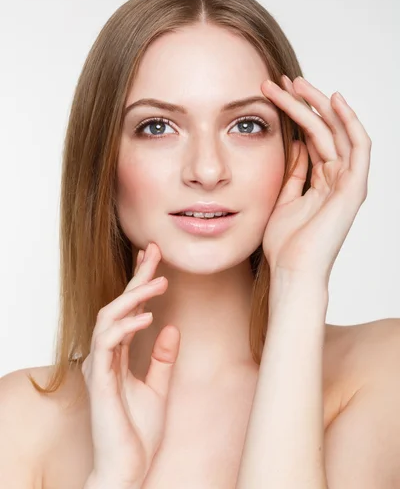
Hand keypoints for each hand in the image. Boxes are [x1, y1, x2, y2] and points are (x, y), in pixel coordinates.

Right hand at [81, 242, 180, 487]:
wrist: (128, 468)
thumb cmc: (138, 433)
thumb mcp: (158, 387)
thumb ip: (162, 358)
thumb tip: (170, 328)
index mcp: (116, 355)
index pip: (127, 310)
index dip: (139, 282)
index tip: (153, 258)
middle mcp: (104, 355)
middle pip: (117, 305)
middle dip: (136, 277)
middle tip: (154, 251)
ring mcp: (99, 365)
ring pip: (108, 316)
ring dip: (133, 295)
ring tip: (160, 280)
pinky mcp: (99, 379)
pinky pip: (107, 342)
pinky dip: (126, 325)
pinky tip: (149, 315)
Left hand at [261, 75, 370, 283]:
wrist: (291, 271)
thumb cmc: (285, 244)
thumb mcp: (284, 198)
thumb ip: (294, 172)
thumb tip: (294, 145)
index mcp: (322, 181)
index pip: (313, 137)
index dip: (296, 112)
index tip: (273, 93)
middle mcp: (338, 178)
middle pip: (326, 129)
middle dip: (305, 102)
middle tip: (283, 80)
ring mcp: (348, 182)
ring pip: (339, 131)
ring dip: (319, 104)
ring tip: (296, 82)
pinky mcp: (354, 188)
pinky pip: (359, 147)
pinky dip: (350, 122)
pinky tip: (333, 100)